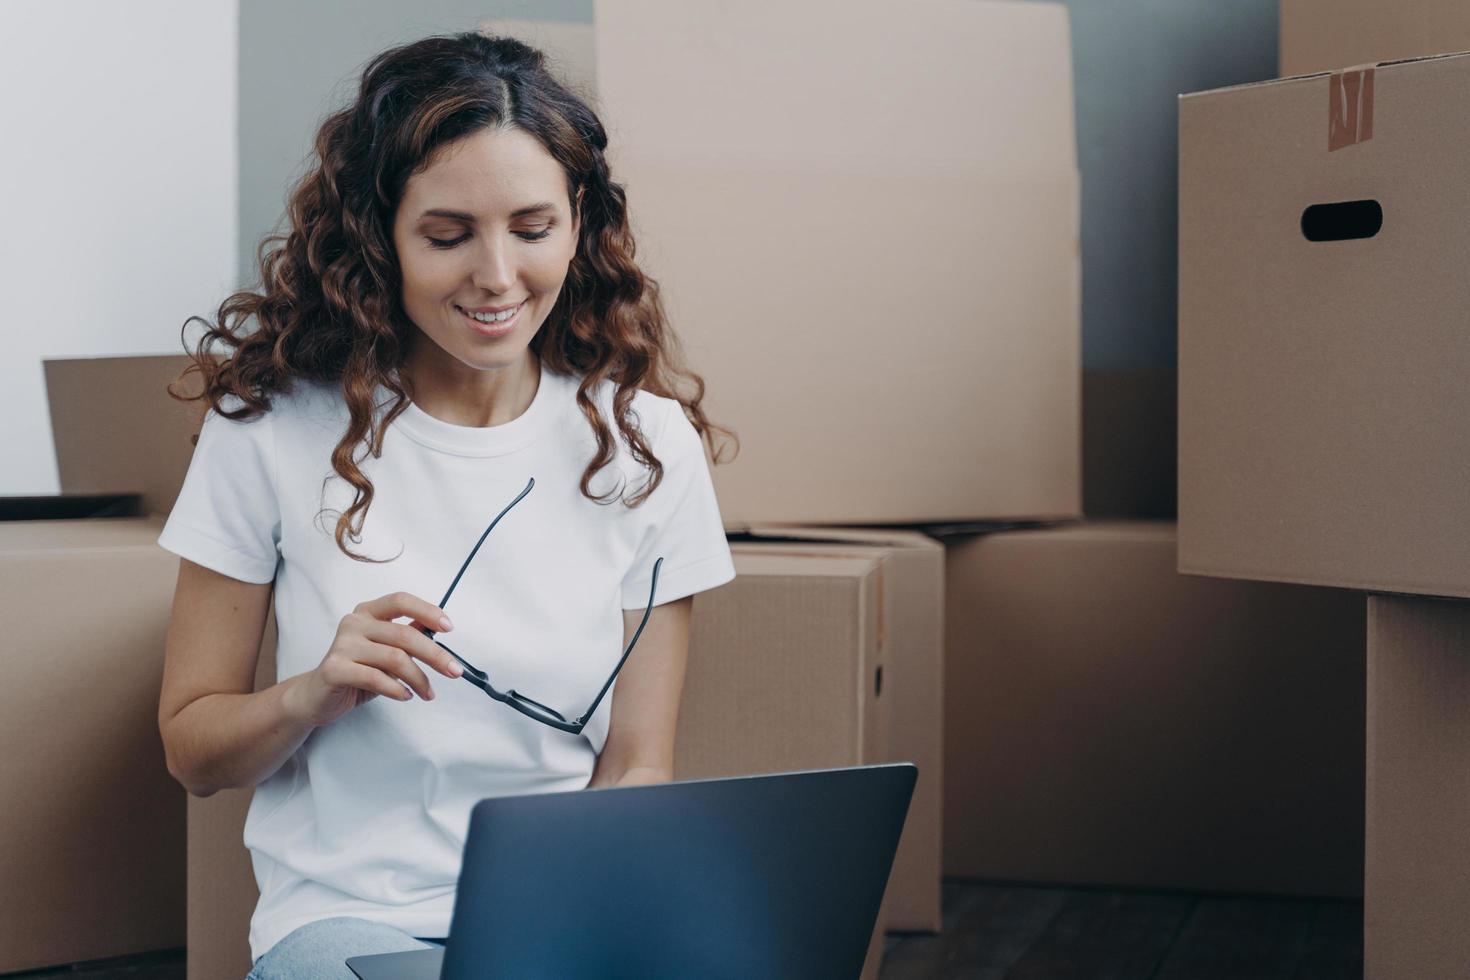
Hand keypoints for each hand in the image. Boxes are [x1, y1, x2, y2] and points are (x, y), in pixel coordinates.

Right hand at [286, 591, 463, 727]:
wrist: (316, 696)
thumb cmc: (356, 672)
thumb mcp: (386, 651)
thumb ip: (406, 638)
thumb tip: (438, 630)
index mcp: (368, 612)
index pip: (401, 600)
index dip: (427, 611)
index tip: (449, 627)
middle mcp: (354, 623)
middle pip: (405, 635)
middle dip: (436, 655)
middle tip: (454, 671)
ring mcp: (342, 645)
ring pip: (395, 658)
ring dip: (419, 679)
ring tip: (427, 693)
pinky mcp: (334, 668)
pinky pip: (376, 677)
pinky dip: (397, 689)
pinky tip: (405, 696)